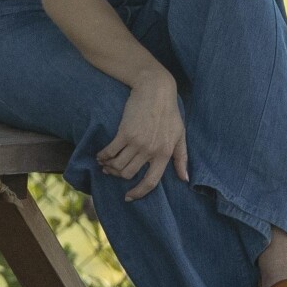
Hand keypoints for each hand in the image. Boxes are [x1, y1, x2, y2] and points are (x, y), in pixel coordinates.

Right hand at [98, 73, 189, 200]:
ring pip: (117, 165)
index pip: (151, 181)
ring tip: (105, 164)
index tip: (129, 197)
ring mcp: (137, 142)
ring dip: (109, 167)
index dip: (138, 192)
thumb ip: (182, 158)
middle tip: (112, 172)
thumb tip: (185, 179)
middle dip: (118, 176)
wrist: (156, 90)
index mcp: (165, 153)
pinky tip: (100, 155)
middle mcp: (151, 150)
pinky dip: (103, 156)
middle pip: (128, 174)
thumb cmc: (169, 112)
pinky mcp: (124, 132)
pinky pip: (110, 151)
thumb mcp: (180, 135)